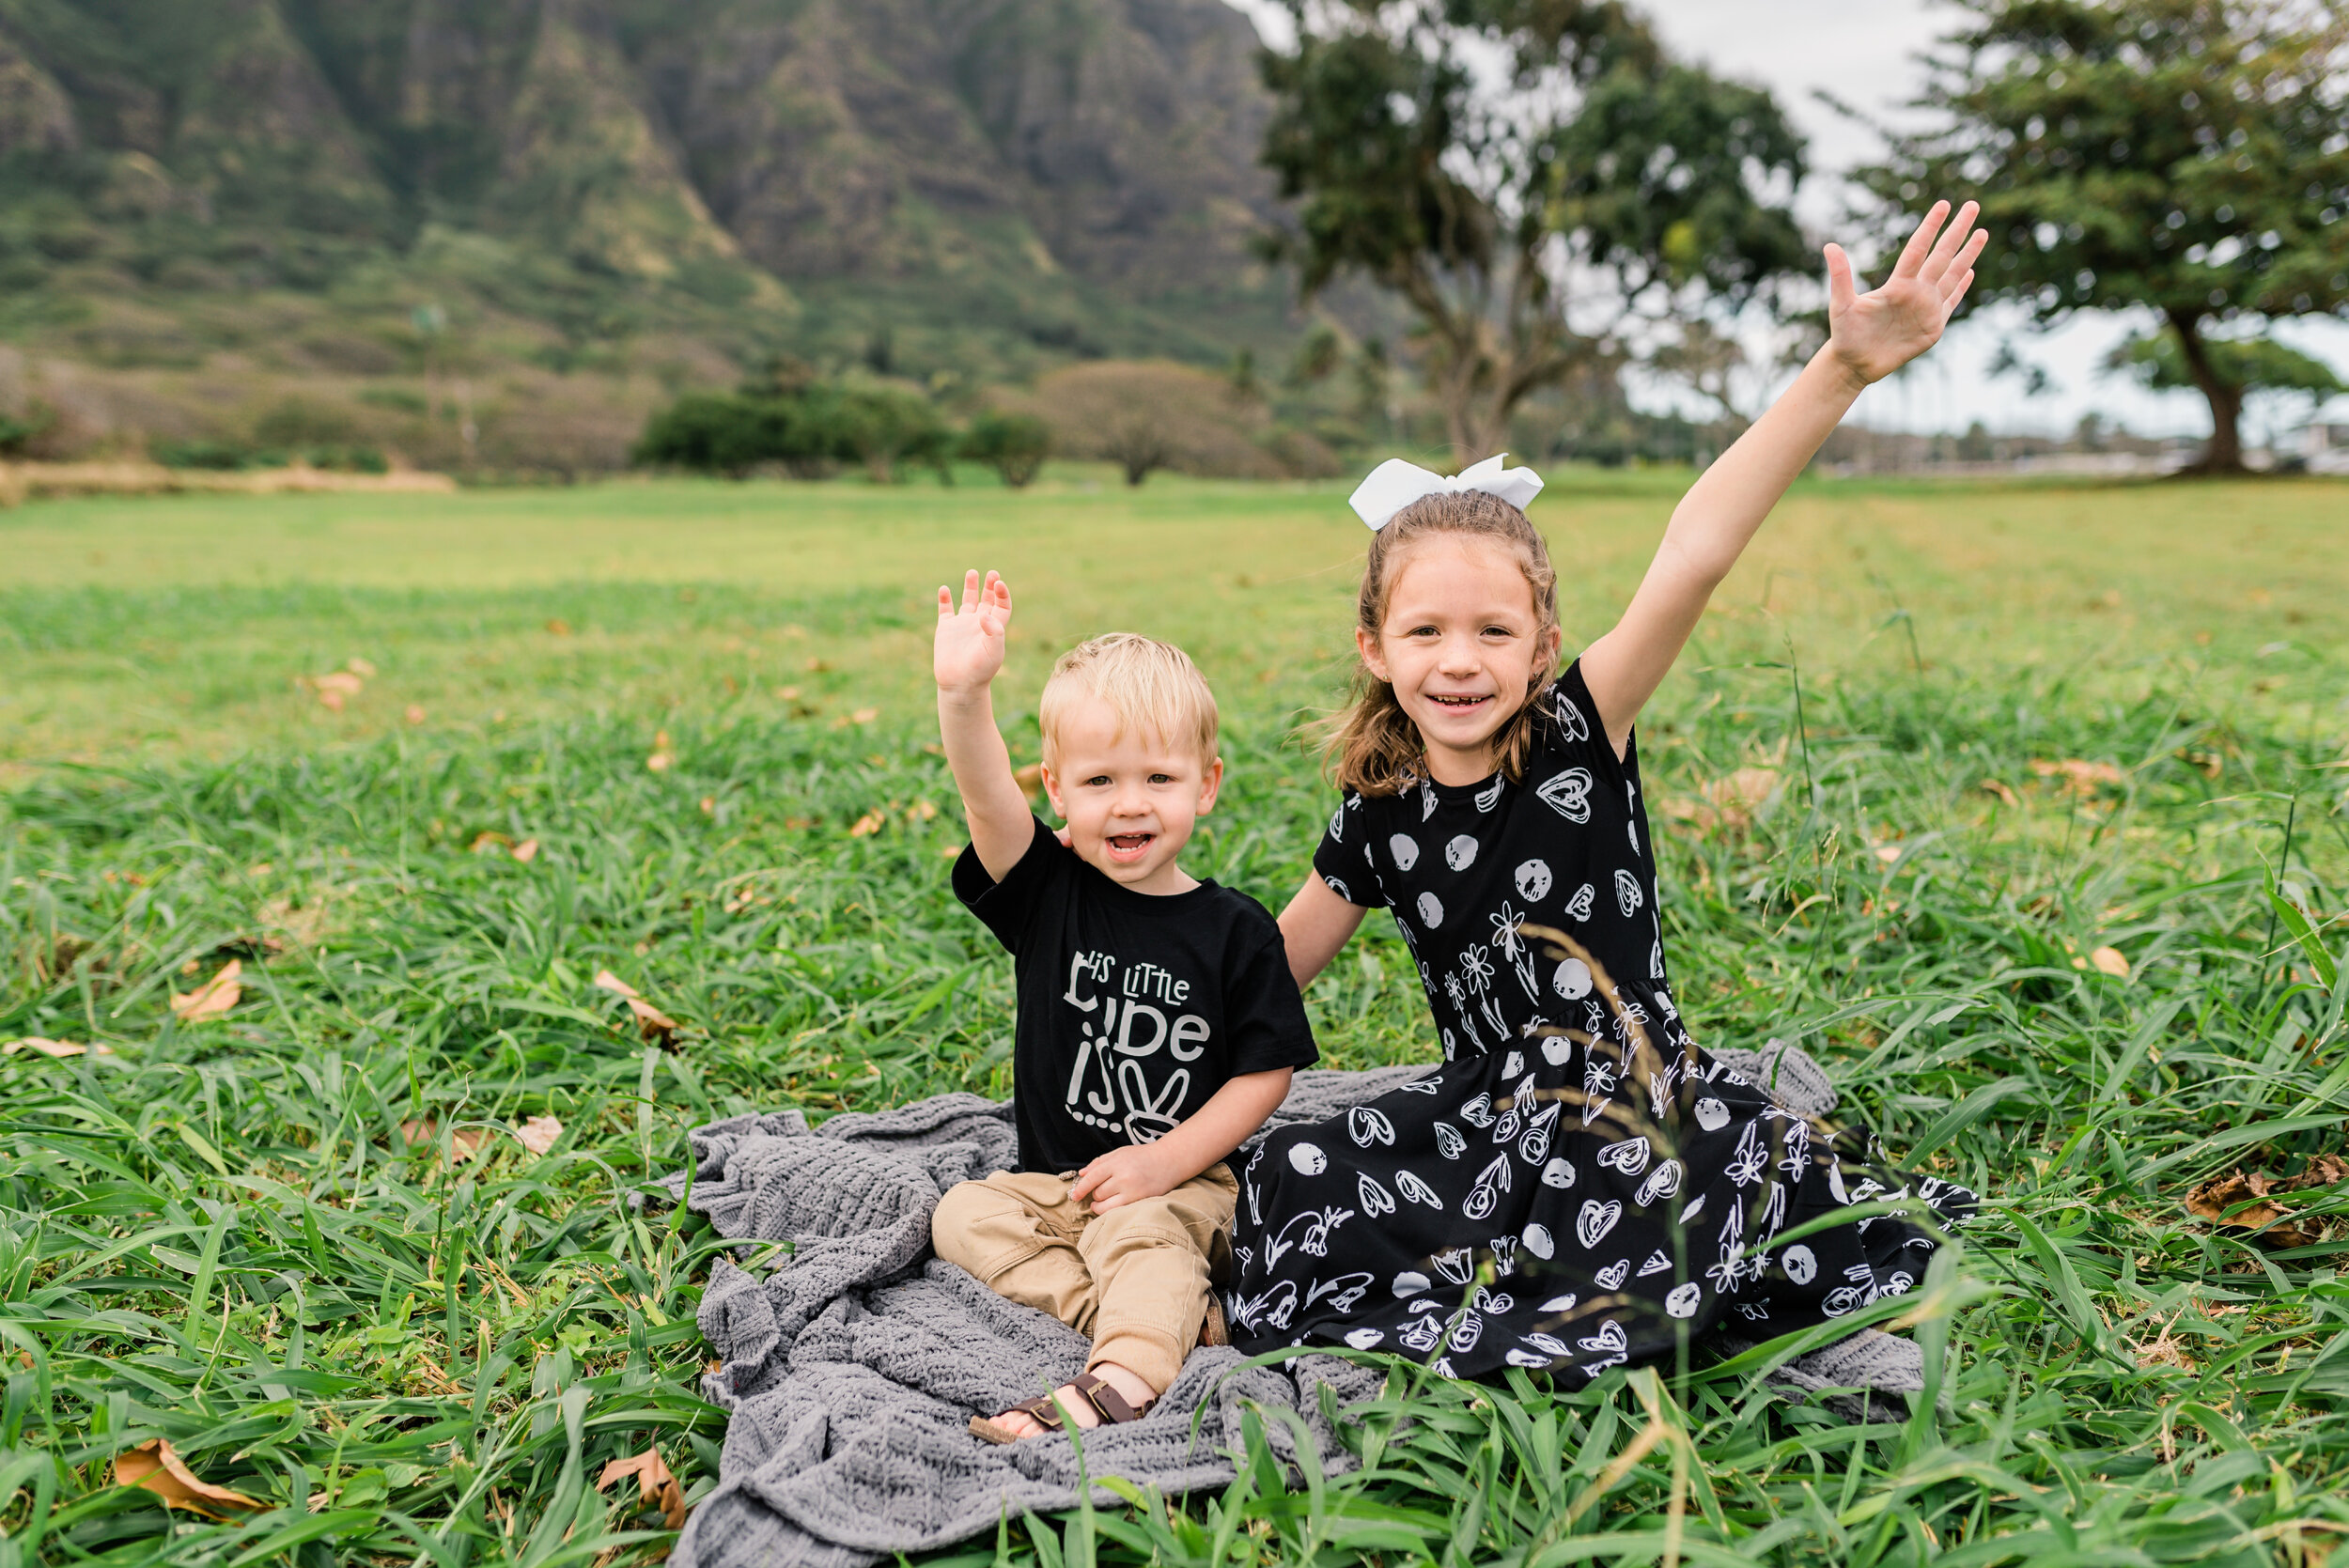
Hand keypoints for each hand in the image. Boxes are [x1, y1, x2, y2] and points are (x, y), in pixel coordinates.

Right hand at [934, 569, 1011, 694]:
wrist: (960, 685)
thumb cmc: (980, 670)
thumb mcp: (993, 651)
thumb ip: (994, 631)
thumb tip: (984, 615)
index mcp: (995, 628)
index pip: (1002, 605)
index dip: (1002, 593)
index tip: (998, 584)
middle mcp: (979, 624)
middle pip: (987, 600)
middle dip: (990, 586)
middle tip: (992, 573)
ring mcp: (962, 625)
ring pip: (967, 601)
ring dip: (970, 586)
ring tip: (972, 572)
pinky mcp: (946, 629)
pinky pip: (945, 610)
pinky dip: (944, 599)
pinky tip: (945, 589)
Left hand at [1069, 1141, 1186, 1211]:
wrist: (1169, 1161)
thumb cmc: (1143, 1156)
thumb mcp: (1120, 1153)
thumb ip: (1099, 1162)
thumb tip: (1081, 1174)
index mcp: (1116, 1162)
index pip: (1091, 1178)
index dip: (1080, 1189)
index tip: (1074, 1196)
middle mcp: (1123, 1176)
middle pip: (1098, 1193)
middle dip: (1096, 1194)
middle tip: (1102, 1191)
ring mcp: (1132, 1190)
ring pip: (1105, 1204)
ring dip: (1102, 1203)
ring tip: (1107, 1199)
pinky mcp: (1140, 1200)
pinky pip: (1117, 1211)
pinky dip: (1111, 1210)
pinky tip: (1112, 1205)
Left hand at [1823, 199, 1986, 387]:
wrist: (1855, 363)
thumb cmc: (1845, 334)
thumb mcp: (1841, 305)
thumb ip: (1840, 277)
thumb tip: (1829, 245)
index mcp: (1897, 285)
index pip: (1918, 249)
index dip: (1930, 227)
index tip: (1943, 205)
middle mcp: (1916, 291)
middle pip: (1942, 256)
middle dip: (1957, 231)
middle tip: (1972, 205)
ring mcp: (1927, 307)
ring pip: (1953, 275)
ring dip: (1968, 254)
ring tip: (1981, 232)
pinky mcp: (1933, 326)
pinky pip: (1951, 302)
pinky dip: (1961, 287)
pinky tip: (1970, 271)